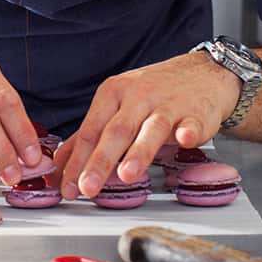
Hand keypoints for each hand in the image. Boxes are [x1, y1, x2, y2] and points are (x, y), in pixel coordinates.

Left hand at [54, 52, 240, 199]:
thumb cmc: (153, 93)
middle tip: (87, 187)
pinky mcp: (195, 113)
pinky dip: (187, 132)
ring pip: (150, 129)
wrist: (201, 73)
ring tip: (127, 175)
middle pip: (115, 131)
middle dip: (99, 161)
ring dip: (139, 152)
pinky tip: (183, 140)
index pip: (89, 131)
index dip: (77, 161)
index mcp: (112, 95)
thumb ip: (88, 136)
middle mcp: (137, 97)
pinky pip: (190, 123)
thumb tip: (60, 165)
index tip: (67, 187)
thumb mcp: (116, 107)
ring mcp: (167, 105)